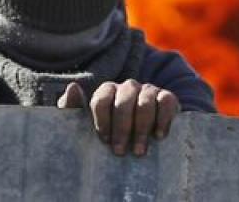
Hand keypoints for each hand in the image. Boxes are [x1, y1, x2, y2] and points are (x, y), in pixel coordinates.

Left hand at [57, 79, 179, 156]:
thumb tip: (73, 87)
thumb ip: (71, 107)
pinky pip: (166, 100)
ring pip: (145, 102)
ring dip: (142, 128)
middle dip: (122, 128)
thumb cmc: (107, 133)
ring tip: (139, 151)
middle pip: (123, 102)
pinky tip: (159, 136)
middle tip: (120, 152)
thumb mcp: (83, 123)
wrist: (137, 142)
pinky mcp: (166, 97)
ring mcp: (148, 90)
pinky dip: (163, 118)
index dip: (102, 120)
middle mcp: (128, 87)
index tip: (103, 140)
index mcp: (107, 91)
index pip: (102, 99)